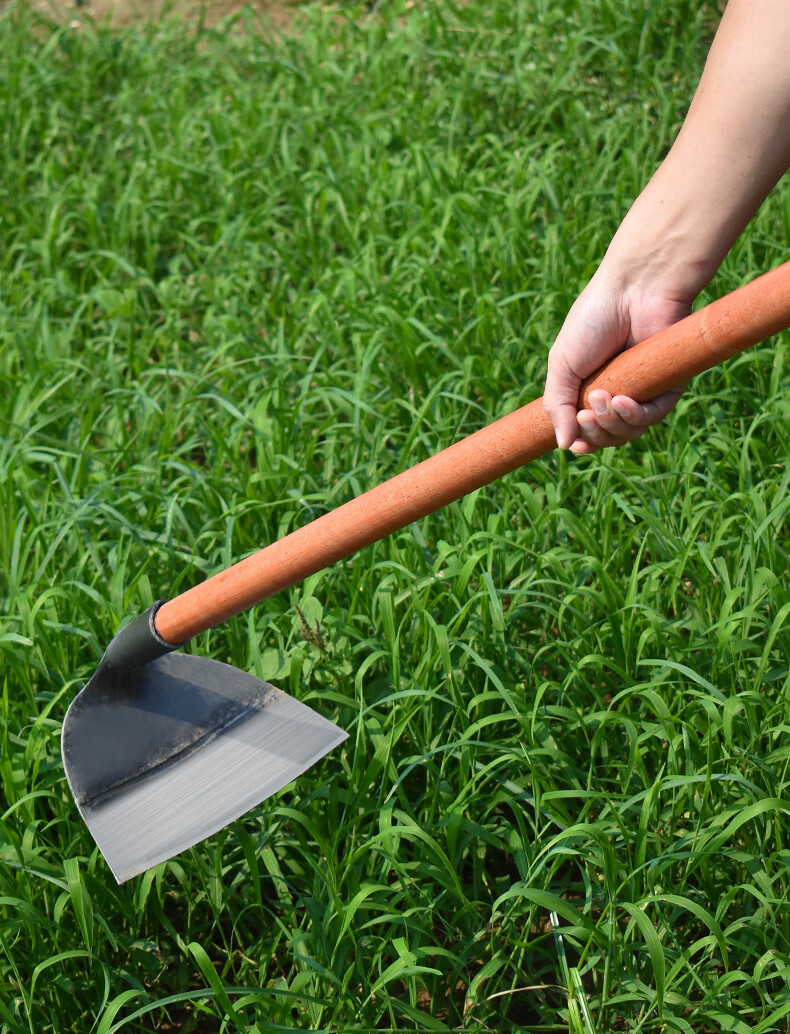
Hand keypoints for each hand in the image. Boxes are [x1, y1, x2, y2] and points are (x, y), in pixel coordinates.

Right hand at [543, 276, 690, 453]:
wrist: (632, 289)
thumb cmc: (594, 320)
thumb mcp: (562, 364)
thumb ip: (557, 405)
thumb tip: (563, 446)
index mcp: (589, 390)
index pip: (587, 432)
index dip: (582, 442)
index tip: (574, 441)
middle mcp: (617, 394)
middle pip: (607, 438)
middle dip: (594, 432)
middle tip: (585, 411)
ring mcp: (643, 392)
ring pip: (629, 433)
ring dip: (612, 424)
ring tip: (602, 399)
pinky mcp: (668, 386)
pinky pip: (654, 417)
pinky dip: (636, 416)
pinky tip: (622, 401)